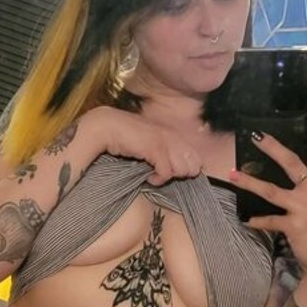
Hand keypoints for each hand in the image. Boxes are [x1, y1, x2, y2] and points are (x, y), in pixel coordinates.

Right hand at [83, 106, 202, 184]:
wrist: (109, 127)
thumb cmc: (128, 138)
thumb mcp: (152, 144)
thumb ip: (166, 152)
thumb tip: (179, 170)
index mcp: (175, 135)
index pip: (197, 159)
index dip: (187, 171)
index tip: (171, 174)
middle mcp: (173, 137)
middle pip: (193, 166)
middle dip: (180, 175)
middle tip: (163, 175)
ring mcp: (165, 142)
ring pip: (182, 170)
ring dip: (169, 178)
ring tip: (155, 176)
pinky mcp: (155, 148)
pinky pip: (166, 172)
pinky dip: (158, 180)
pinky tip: (149, 178)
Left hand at [229, 96, 306, 290]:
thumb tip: (304, 159)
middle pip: (292, 161)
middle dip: (273, 146)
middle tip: (256, 134)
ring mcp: (306, 206)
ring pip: (272, 189)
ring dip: (251, 181)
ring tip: (233, 174)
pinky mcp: (294, 224)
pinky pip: (269, 219)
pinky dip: (256, 220)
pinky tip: (245, 220)